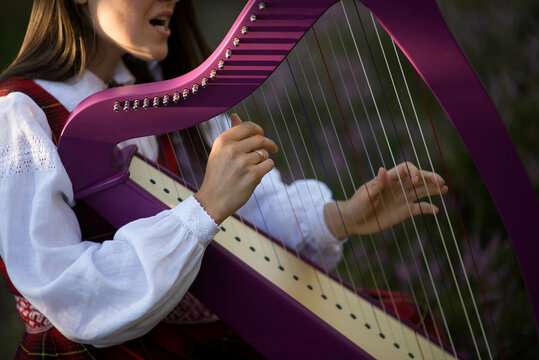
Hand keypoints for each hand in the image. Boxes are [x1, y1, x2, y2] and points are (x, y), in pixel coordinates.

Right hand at [194, 114, 277, 223]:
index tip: (261, 134)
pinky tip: (256, 175)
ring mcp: (243, 162)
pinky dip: (266, 168)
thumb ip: (231, 133)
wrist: (212, 201)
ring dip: (263, 160)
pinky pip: (269, 164)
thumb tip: (235, 115)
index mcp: (223, 140)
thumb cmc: (217, 175)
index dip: (258, 129)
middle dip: (268, 144)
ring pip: (264, 153)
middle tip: (272, 148)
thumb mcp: (219, 151)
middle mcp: (232, 149)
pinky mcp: (253, 175)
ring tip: (252, 169)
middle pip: (260, 139)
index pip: (248, 126)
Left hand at [324, 162, 447, 237]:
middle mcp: (398, 187)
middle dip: (430, 178)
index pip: (406, 169)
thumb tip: (383, 169)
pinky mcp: (403, 211)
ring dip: (433, 189)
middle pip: (418, 178)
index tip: (415, 181)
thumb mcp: (364, 195)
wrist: (353, 221)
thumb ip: (376, 184)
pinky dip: (427, 208)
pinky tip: (435, 209)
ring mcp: (401, 199)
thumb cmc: (355, 205)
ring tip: (445, 189)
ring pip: (421, 191)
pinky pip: (419, 208)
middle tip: (441, 182)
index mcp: (388, 179)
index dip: (414, 172)